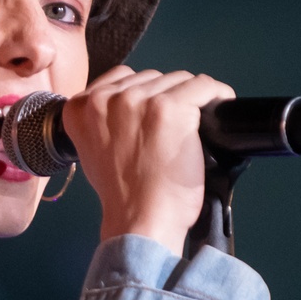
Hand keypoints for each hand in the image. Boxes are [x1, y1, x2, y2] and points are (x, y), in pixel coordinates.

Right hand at [60, 66, 235, 256]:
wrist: (140, 221)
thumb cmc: (123, 195)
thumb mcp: (93, 151)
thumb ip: (103, 123)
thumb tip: (132, 109)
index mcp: (80, 108)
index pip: (121, 78)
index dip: (144, 95)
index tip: (156, 113)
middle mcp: (106, 98)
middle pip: (151, 78)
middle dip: (165, 98)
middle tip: (174, 129)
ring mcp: (139, 101)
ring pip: (177, 81)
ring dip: (190, 99)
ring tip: (194, 124)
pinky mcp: (170, 109)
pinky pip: (202, 86)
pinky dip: (216, 94)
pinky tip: (220, 105)